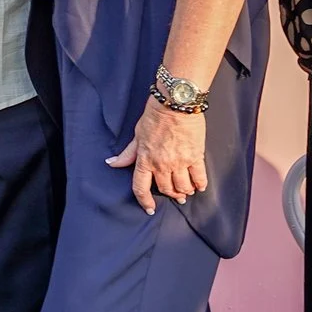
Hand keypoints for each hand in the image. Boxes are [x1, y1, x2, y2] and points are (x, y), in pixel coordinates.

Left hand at [108, 98, 207, 213]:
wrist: (175, 103)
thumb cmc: (154, 116)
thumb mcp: (137, 135)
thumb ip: (128, 154)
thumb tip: (112, 163)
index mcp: (145, 160)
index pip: (141, 187)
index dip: (144, 201)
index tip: (149, 208)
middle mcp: (162, 165)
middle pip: (165, 189)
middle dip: (170, 195)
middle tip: (176, 196)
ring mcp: (179, 162)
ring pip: (182, 186)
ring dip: (184, 192)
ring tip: (187, 192)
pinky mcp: (195, 156)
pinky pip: (199, 176)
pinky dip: (200, 184)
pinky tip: (200, 187)